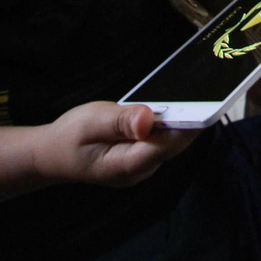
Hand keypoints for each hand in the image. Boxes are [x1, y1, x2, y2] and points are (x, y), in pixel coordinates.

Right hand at [34, 101, 198, 187]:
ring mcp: (142, 167)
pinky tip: (175, 104)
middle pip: (173, 144)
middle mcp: (140, 171)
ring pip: (170, 142)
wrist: (52, 155)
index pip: (166, 145)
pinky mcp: (142, 158)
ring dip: (181, 120)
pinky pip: (161, 140)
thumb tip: (147, 119)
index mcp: (126, 165)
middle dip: (189, 119)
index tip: (207, 104)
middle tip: (208, 89)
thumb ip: (120, 121)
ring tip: (197, 92)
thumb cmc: (69, 136)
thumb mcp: (90, 122)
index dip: (188, 126)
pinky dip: (168, 124)